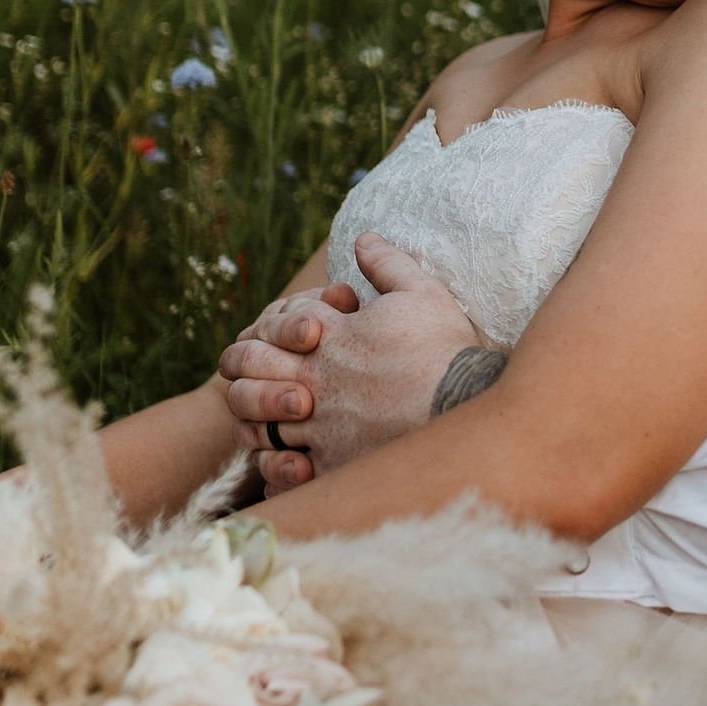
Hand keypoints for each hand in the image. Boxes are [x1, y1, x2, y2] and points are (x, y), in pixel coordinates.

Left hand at [218, 243, 480, 494]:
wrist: (465, 405)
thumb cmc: (444, 349)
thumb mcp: (421, 292)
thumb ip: (387, 263)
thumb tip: (364, 237)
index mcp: (330, 337)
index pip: (270, 326)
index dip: (263, 330)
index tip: (275, 339)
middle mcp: (315, 380)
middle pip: (248, 372)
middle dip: (241, 371)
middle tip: (248, 377)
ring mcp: (320, 424)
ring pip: (256, 423)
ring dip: (254, 419)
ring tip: (265, 420)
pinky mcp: (332, 463)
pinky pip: (281, 468)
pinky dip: (275, 466)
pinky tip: (286, 461)